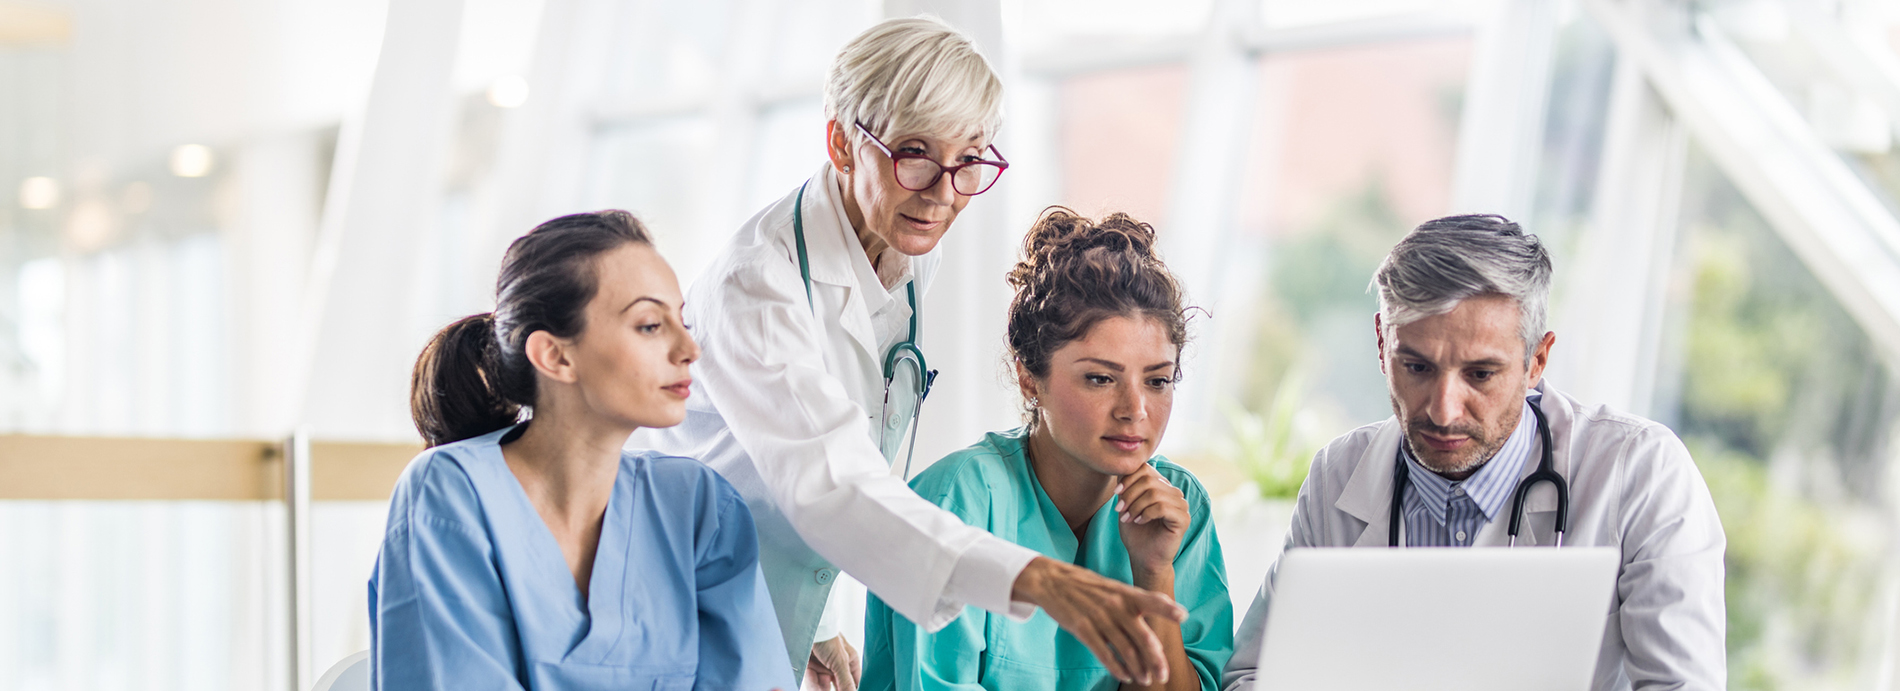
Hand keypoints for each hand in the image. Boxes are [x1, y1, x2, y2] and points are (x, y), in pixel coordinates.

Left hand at [803, 634, 859, 690]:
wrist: (804, 627)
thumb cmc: (827, 637)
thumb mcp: (840, 662)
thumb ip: (846, 681)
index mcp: (850, 661)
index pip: (854, 682)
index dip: (852, 690)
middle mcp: (837, 666)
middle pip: (838, 686)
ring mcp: (823, 667)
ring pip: (824, 686)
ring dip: (821, 689)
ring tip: (818, 690)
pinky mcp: (810, 668)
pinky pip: (812, 682)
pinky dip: (812, 684)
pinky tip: (813, 683)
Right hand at [1011, 556, 1186, 685]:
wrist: (1051, 580)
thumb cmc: (1087, 586)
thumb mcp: (1114, 586)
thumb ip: (1138, 600)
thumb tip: (1166, 610)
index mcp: (1126, 593)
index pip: (1151, 599)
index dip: (1167, 607)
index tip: (1183, 616)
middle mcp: (1116, 605)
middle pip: (1142, 636)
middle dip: (1155, 659)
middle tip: (1163, 675)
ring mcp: (1099, 617)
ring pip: (1125, 649)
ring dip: (1137, 668)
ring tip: (1145, 680)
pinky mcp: (1082, 628)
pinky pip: (1103, 653)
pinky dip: (1116, 667)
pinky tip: (1124, 675)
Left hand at [1114, 464, 1188, 576]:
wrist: (1143, 558)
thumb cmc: (1135, 532)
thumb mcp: (1127, 504)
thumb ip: (1127, 485)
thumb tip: (1122, 467)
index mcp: (1162, 486)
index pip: (1146, 469)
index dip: (1129, 478)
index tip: (1116, 493)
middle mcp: (1174, 492)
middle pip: (1148, 480)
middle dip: (1130, 494)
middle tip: (1120, 510)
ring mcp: (1181, 505)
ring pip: (1154, 493)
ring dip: (1136, 506)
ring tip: (1128, 518)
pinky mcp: (1184, 519)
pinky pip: (1162, 507)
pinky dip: (1146, 514)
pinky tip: (1139, 521)